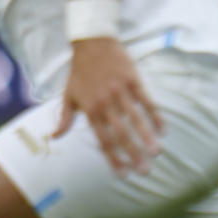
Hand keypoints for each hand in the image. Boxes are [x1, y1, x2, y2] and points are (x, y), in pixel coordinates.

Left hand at [55, 37, 163, 174]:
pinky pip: (146, 100)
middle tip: (145, 171)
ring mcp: (120, 91)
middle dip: (133, 154)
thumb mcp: (68, 95)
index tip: (123, 174)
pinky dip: (156, 115)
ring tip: (156, 153)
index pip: (103, 139)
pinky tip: (164, 129)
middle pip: (121, 133)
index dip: (113, 158)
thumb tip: (54, 137)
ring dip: (147, 137)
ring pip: (136, 118)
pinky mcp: (133, 80)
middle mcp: (105, 103)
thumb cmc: (79, 72)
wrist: (92, 43)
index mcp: (89, 110)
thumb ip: (64, 118)